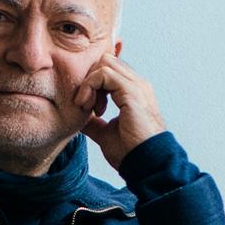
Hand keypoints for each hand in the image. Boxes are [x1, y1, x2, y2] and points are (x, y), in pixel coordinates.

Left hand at [73, 54, 167, 170]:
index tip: (87, 107)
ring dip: (88, 83)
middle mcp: (137, 84)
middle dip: (89, 80)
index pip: (109, 70)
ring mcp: (136, 85)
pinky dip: (90, 86)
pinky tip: (89, 107)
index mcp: (133, 92)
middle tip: (85, 106)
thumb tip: (78, 118)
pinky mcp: (131, 91)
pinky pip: (103, 74)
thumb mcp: (105, 134)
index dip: (92, 83)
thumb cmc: (130, 152)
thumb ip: (93, 122)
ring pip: (104, 63)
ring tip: (87, 107)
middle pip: (105, 61)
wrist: (146, 163)